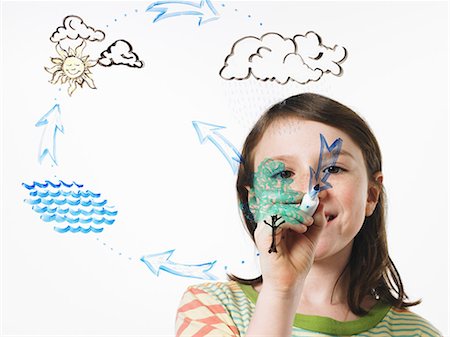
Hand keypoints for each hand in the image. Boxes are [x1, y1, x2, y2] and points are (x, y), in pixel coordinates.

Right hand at [248, 159, 325, 293]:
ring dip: (297, 212)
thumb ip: (316, 221)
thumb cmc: (297, 262)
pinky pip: (277, 219)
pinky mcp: (263, 236)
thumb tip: (319, 203)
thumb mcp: (311, 237)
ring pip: (278, 208)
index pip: (282, 200)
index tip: (314, 197)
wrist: (290, 283)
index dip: (296, 195)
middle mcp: (268, 223)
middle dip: (297, 200)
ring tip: (309, 223)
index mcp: (276, 221)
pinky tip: (302, 229)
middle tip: (312, 204)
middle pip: (278, 200)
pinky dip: (292, 220)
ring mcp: (264, 229)